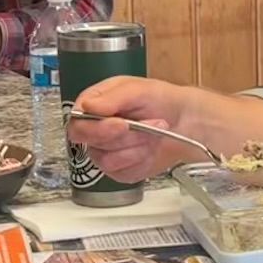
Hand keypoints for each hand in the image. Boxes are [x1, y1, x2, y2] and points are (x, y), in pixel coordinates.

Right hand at [65, 76, 212, 181]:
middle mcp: (95, 129)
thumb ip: (111, 97)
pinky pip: (121, 172)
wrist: (185, 122)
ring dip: (136, 147)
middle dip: (124, 137)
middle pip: (90, 143)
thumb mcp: (138, 90)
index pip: (77, 123)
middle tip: (147, 126)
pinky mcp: (119, 170)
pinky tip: (149, 148)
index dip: (97, 128)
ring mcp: (105, 151)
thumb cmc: (161, 100)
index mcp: (93, 105)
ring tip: (152, 134)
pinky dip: (140, 161)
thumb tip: (87, 105)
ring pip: (107, 160)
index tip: (122, 124)